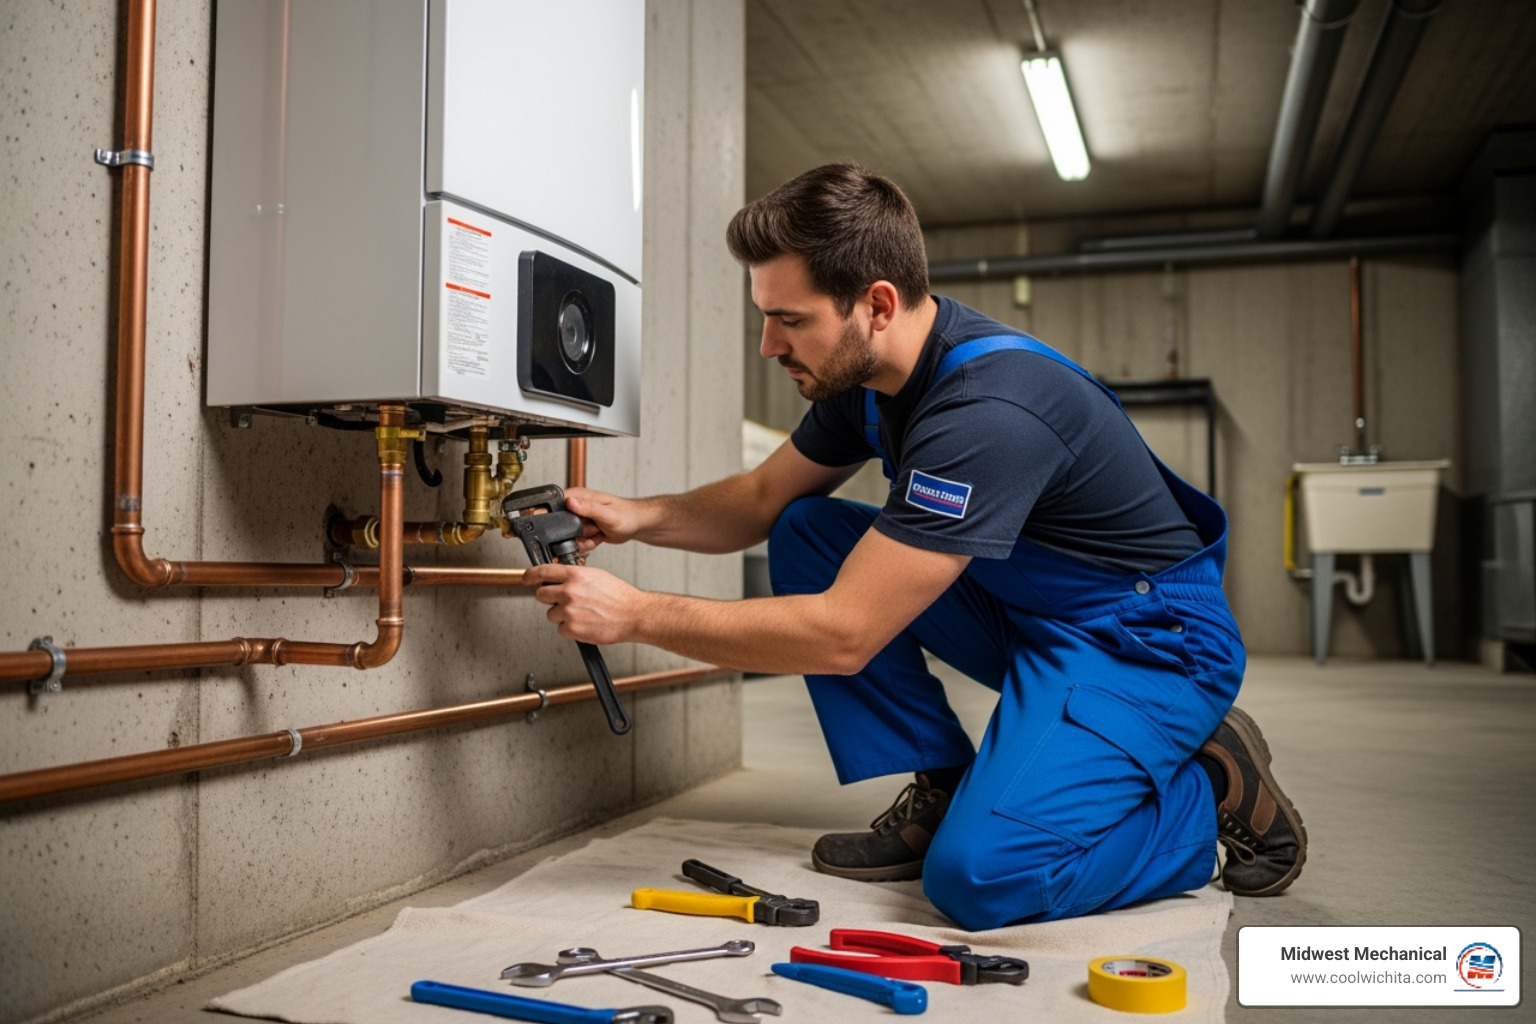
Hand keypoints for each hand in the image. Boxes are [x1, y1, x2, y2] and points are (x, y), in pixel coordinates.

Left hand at [522, 562, 640, 645]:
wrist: (633, 615)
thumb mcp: (596, 576)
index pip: (542, 571)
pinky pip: (561, 630)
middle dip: (549, 599)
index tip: (527, 578)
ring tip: (581, 614)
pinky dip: (570, 629)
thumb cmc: (619, 596)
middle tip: (562, 601)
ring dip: (561, 616)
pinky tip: (584, 624)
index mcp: (575, 575)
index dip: (530, 576)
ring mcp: (569, 611)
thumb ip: (575, 576)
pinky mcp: (572, 629)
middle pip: (541, 595)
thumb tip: (560, 579)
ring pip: (551, 614)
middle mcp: (569, 591)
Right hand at [564, 487, 646, 552]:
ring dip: (584, 538)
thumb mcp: (606, 512)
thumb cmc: (626, 515)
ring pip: (569, 535)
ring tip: (597, 532)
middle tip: (592, 528)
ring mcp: (581, 519)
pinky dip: (588, 543)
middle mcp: (577, 507)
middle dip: (575, 532)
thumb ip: (588, 507)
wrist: (636, 525)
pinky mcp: (584, 530)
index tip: (571, 523)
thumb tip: (570, 502)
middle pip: (561, 524)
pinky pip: (578, 541)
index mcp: (578, 496)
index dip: (556, 516)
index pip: (555, 503)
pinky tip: (599, 537)